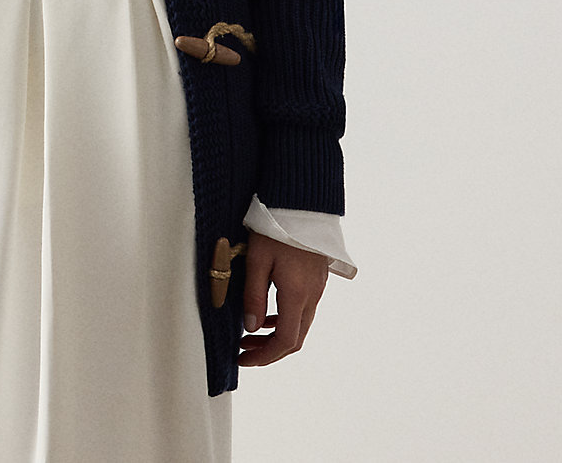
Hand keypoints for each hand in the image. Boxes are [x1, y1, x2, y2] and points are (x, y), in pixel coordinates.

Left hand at [238, 230, 328, 366]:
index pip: (285, 341)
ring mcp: (318, 287)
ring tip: (251, 332)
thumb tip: (251, 328)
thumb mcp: (257, 259)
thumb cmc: (276, 226)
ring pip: (300, 325)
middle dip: (269, 350)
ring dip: (277, 335)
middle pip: (295, 339)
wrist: (302, 202)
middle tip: (244, 349)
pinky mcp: (317, 278)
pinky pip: (304, 310)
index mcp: (297, 294)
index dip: (264, 356)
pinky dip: (285, 319)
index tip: (243, 358)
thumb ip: (253, 296)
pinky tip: (268, 312)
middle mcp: (312, 295)